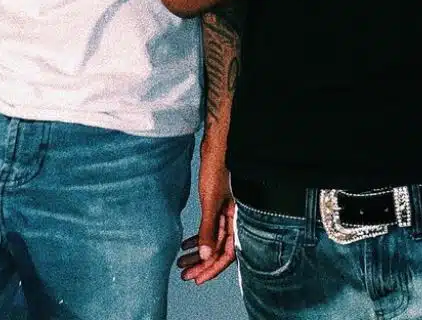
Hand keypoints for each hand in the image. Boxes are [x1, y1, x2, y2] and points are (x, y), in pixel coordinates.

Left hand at [177, 136, 234, 284]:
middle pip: (221, 248)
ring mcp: (228, 209)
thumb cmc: (217, 167)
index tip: (197, 278)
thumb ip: (209, 228)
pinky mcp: (220, 202)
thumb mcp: (210, 200)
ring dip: (200, 251)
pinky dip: (200, 237)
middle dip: (204, 263)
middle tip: (186, 274)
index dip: (213, 267)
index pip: (229, 251)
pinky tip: (187, 242)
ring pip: (215, 238)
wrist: (219, 144)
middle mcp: (236, 214)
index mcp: (238, 215)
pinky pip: (212, 227)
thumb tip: (205, 255)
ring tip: (183, 262)